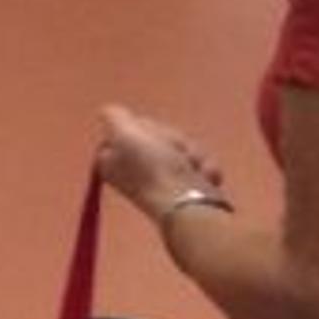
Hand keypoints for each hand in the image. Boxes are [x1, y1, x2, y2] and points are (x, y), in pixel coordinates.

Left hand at [96, 104, 225, 218]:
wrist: (189, 206)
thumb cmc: (153, 169)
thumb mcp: (123, 133)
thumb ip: (113, 116)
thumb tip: (111, 112)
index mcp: (112, 159)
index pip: (131, 127)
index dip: (144, 128)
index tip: (147, 137)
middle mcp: (134, 170)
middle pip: (160, 135)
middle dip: (174, 140)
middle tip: (173, 153)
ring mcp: (163, 180)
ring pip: (184, 148)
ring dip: (194, 154)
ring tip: (192, 169)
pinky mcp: (189, 188)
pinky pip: (202, 165)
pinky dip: (206, 169)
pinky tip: (205, 178)